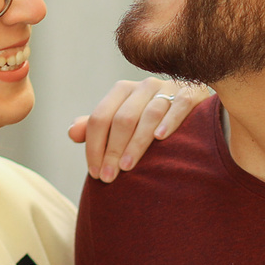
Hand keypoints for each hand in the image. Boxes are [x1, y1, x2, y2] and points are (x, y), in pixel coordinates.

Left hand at [67, 77, 211, 182]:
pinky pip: (179, 105)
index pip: (100, 117)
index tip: (95, 173)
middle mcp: (143, 86)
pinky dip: (170, 121)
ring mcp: (168, 88)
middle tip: (109, 177)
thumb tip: (72, 133)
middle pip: (122, 118)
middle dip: (113, 150)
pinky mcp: (192, 94)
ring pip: (149, 115)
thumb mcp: (122, 121)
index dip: (94, 146)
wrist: (192, 105)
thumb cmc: (151, 119)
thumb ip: (98, 127)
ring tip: (129, 167)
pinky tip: (161, 139)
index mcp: (122, 91)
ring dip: (137, 143)